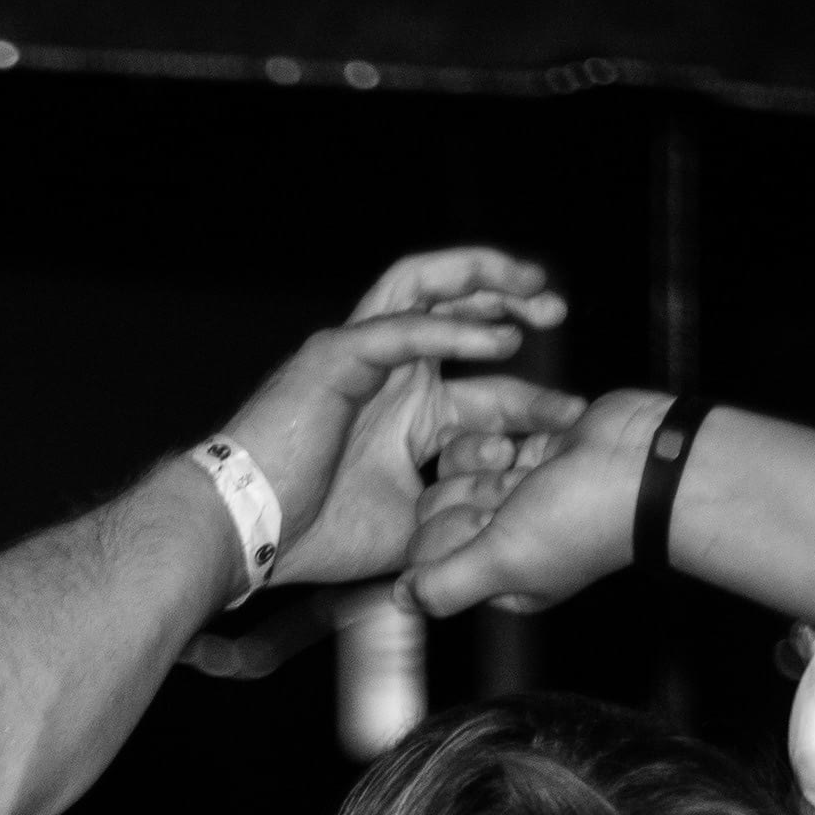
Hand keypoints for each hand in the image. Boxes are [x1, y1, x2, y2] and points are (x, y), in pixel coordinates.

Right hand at [219, 248, 575, 593]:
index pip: (481, 385)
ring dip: (483, 281)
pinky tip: (497, 339)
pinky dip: (451, 329)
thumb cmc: (310, 533)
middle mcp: (387, 372)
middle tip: (556, 313)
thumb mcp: (407, 526)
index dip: (531, 397)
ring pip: (424, 285)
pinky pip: (401, 328)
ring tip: (532, 293)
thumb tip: (499, 524)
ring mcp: (359, 356)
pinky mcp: (336, 357)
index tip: (571, 416)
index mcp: (405, 410)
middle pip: (456, 305)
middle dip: (512, 300)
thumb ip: (452, 510)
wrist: (243, 533)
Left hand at [403, 380, 671, 619]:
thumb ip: (446, 587)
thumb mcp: (504, 564)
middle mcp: (501, 543)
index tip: (486, 526)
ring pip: (449, 472)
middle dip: (466, 495)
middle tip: (509, 494)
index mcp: (497, 582)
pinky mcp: (523, 452)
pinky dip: (495, 439)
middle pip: (433, 513)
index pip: (427, 563)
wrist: (643, 459)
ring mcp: (511, 496)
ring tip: (517, 462)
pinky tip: (519, 443)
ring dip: (478, 462)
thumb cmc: (583, 518)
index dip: (446, 536)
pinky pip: (476, 442)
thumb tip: (402, 599)